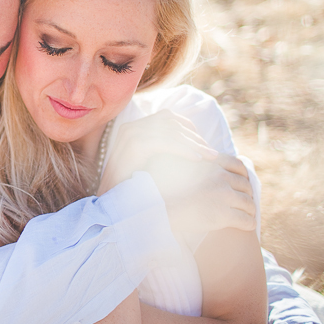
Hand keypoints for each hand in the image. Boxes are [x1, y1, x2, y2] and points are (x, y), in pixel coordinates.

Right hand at [98, 110, 219, 194]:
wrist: (111, 206)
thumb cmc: (133, 189)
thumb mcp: (151, 165)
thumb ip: (165, 152)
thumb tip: (197, 147)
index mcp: (133, 129)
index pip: (168, 117)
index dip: (189, 129)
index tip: (204, 147)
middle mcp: (130, 128)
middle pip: (171, 120)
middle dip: (194, 136)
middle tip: (212, 154)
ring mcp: (130, 135)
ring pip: (170, 129)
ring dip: (193, 142)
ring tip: (209, 158)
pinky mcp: (134, 147)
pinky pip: (165, 142)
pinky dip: (184, 149)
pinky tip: (197, 160)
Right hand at [145, 152, 255, 235]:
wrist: (161, 210)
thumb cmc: (164, 189)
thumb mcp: (176, 165)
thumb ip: (191, 159)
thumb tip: (201, 157)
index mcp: (210, 164)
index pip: (237, 164)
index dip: (243, 174)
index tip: (243, 181)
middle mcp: (220, 177)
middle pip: (245, 185)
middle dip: (247, 194)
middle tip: (245, 201)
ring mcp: (224, 196)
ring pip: (248, 203)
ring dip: (250, 210)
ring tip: (247, 214)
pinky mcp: (224, 215)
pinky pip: (246, 220)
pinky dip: (249, 223)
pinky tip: (247, 225)